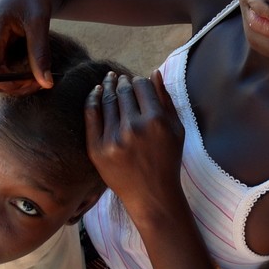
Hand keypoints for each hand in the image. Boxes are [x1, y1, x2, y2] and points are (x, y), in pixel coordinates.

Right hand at [0, 0, 53, 94]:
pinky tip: (22, 62)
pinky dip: (6, 71)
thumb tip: (46, 84)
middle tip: (40, 80)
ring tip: (34, 69)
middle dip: (14, 84)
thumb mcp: (40, 21)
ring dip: (11, 79)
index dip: (10, 84)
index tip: (34, 83)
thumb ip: (41, 53)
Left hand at [84, 71, 184, 215]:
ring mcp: (113, 139)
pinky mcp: (98, 149)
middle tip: (121, 79)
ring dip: (108, 87)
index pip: (141, 87)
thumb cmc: (168, 161)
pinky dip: (93, 100)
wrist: (151, 195)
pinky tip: (96, 92)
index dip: (138, 81)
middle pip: (123, 92)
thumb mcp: (176, 130)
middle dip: (123, 82)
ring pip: (107, 101)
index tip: (136, 82)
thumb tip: (154, 73)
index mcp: (156, 121)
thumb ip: (165, 99)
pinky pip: (91, 116)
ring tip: (109, 81)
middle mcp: (134, 128)